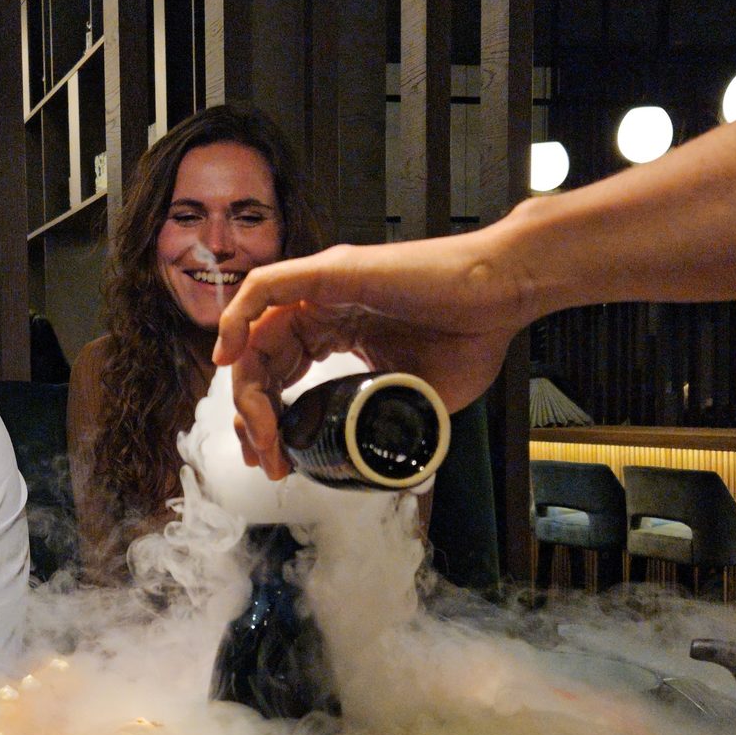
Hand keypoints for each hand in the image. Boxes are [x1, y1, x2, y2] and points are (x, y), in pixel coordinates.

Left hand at [211, 233, 534, 477]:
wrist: (505, 297)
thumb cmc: (473, 335)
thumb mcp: (414, 397)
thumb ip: (381, 421)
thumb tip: (366, 463)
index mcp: (337, 330)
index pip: (278, 374)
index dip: (266, 419)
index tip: (274, 459)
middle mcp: (323, 307)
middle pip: (259, 361)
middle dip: (252, 417)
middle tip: (266, 458)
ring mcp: (323, 287)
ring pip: (255, 333)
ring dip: (247, 388)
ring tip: (260, 433)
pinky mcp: (331, 271)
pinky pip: (265, 287)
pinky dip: (237, 318)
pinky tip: (230, 358)